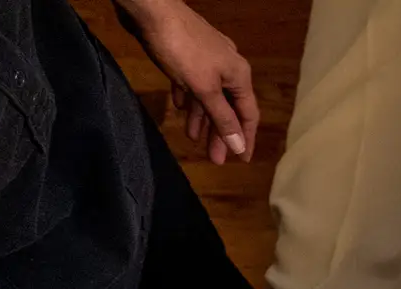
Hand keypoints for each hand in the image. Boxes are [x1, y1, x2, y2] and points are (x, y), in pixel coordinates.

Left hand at [116, 0, 259, 162]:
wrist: (152, 9)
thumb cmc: (180, 49)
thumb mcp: (204, 89)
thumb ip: (222, 118)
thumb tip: (240, 146)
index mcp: (238, 75)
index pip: (248, 115)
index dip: (245, 138)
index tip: (242, 160)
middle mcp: (228, 67)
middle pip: (228, 107)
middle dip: (220, 133)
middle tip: (213, 157)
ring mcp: (208, 59)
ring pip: (209, 96)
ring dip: (202, 117)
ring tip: (192, 137)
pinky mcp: (188, 52)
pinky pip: (193, 82)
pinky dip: (189, 97)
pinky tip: (181, 107)